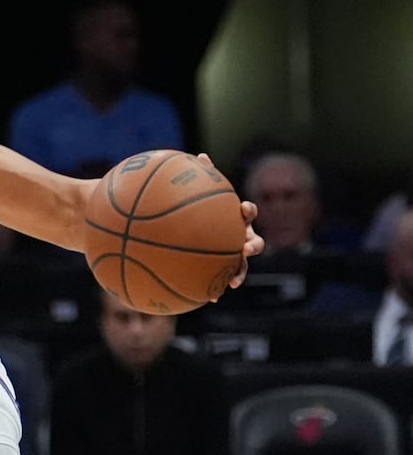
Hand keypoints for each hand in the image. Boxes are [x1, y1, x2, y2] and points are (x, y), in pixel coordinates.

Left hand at [197, 153, 262, 290]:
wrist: (201, 236)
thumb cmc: (205, 214)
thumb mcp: (205, 198)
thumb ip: (204, 178)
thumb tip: (199, 156)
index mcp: (236, 220)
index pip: (247, 213)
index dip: (247, 211)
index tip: (243, 209)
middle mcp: (242, 238)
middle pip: (255, 241)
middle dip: (253, 244)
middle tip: (246, 247)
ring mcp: (235, 257)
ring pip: (243, 266)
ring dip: (240, 273)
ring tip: (234, 282)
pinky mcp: (225, 271)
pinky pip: (223, 281)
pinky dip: (217, 289)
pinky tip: (210, 298)